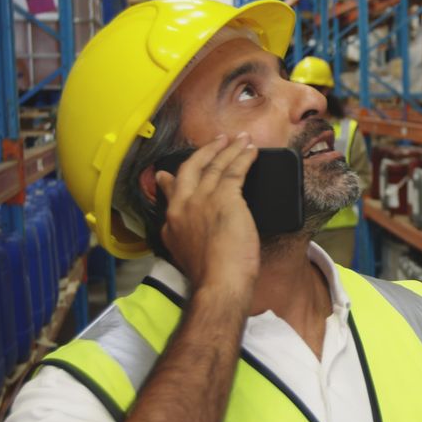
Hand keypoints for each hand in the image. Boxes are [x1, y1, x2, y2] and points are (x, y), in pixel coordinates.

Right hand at [155, 133, 259, 298]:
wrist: (219, 282)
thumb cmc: (209, 276)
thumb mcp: (183, 253)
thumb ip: (181, 235)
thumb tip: (183, 229)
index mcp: (171, 221)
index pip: (172, 191)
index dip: (173, 177)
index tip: (170, 172)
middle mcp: (183, 205)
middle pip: (191, 168)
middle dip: (205, 151)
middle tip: (217, 141)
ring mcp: (203, 199)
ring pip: (216, 165)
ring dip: (229, 149)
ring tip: (240, 139)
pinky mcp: (226, 197)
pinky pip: (235, 170)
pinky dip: (244, 158)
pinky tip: (251, 151)